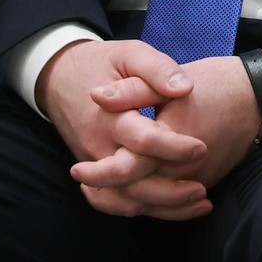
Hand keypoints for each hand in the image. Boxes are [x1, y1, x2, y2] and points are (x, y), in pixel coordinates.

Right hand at [37, 39, 209, 218]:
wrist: (58, 77)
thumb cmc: (102, 62)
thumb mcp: (131, 53)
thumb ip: (158, 69)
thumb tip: (184, 88)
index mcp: (110, 115)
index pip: (142, 140)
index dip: (173, 147)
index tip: (201, 148)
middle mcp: (98, 145)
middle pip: (130, 181)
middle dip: (168, 192)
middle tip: (202, 192)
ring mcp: (94, 161)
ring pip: (124, 198)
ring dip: (161, 207)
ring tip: (199, 205)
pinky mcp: (96, 170)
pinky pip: (115, 199)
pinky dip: (142, 208)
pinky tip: (174, 207)